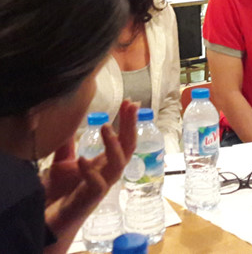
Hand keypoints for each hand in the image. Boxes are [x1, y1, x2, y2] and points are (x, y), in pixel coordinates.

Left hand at [44, 100, 137, 231]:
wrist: (48, 221)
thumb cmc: (59, 194)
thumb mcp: (63, 164)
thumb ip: (67, 147)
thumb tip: (66, 124)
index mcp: (103, 163)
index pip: (123, 138)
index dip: (127, 121)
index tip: (130, 102)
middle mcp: (107, 173)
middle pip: (127, 147)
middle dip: (130, 125)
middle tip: (131, 106)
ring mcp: (100, 186)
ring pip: (118, 164)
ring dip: (114, 145)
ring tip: (105, 127)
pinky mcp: (89, 199)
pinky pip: (97, 185)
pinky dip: (90, 171)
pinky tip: (81, 159)